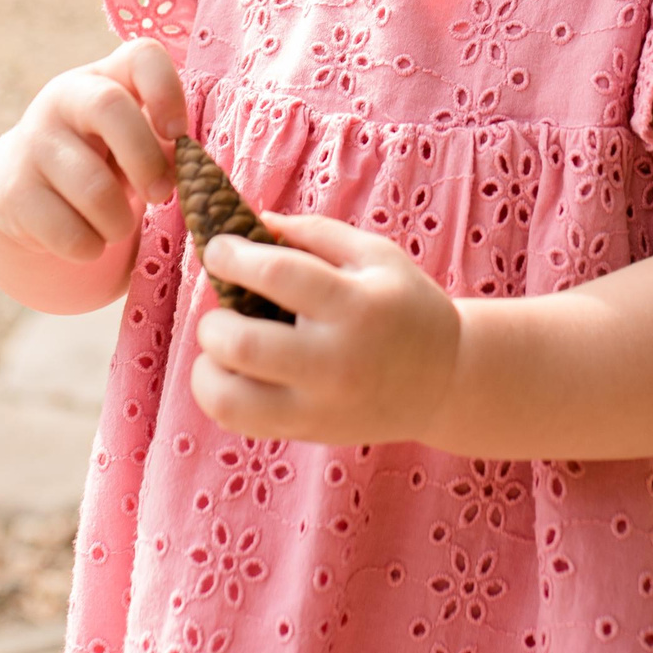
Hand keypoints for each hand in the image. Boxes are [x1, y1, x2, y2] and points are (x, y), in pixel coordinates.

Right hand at [0, 38, 186, 264]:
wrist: (22, 193)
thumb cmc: (101, 162)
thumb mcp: (132, 143)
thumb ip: (164, 144)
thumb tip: (190, 164)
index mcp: (107, 77)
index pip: (142, 56)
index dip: (167, 91)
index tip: (178, 134)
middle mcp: (64, 97)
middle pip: (109, 106)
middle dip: (146, 160)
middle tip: (161, 194)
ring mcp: (33, 140)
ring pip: (94, 188)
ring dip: (119, 222)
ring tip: (117, 225)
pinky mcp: (13, 189)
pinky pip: (69, 233)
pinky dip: (90, 247)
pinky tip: (86, 238)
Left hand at [190, 214, 460, 446]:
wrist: (445, 381)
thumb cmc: (405, 306)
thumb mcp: (376, 254)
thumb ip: (315, 232)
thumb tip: (252, 222)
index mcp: (355, 305)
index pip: (277, 275)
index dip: (232, 256)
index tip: (218, 248)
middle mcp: (334, 362)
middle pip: (242, 344)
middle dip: (213, 318)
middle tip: (223, 306)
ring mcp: (319, 405)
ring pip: (229, 399)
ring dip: (207, 365)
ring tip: (224, 346)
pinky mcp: (307, 431)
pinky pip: (238, 422)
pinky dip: (218, 394)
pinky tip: (236, 371)